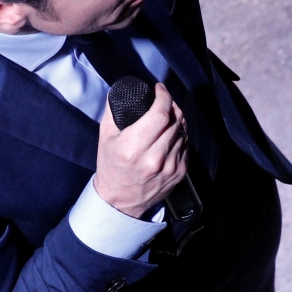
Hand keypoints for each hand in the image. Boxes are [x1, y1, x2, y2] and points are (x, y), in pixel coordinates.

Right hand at [94, 83, 186, 217]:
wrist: (120, 201)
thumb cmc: (111, 167)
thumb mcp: (105, 138)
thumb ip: (113, 112)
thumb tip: (122, 91)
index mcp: (134, 148)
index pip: (160, 114)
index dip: (163, 97)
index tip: (160, 90)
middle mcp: (154, 158)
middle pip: (174, 120)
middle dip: (170, 106)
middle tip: (163, 102)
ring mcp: (170, 167)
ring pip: (182, 131)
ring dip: (176, 121)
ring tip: (165, 119)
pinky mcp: (180, 173)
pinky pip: (186, 145)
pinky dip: (179, 136)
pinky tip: (169, 136)